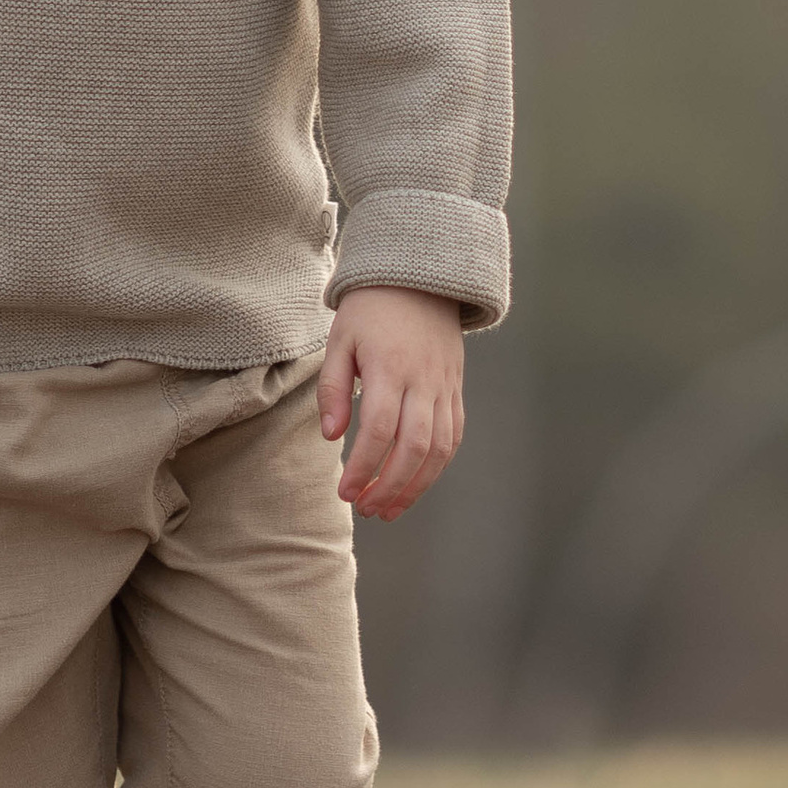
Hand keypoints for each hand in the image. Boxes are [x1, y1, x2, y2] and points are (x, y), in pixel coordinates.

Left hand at [319, 286, 465, 521]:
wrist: (420, 278)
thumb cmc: (370, 310)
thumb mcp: (340, 340)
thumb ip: (333, 388)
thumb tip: (332, 436)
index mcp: (390, 367)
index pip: (380, 430)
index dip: (364, 467)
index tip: (345, 492)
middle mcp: (423, 381)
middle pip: (414, 448)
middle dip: (389, 487)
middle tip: (365, 509)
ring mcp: (445, 387)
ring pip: (439, 449)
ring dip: (415, 486)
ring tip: (388, 509)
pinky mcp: (455, 390)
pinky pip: (453, 436)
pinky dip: (436, 467)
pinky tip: (414, 484)